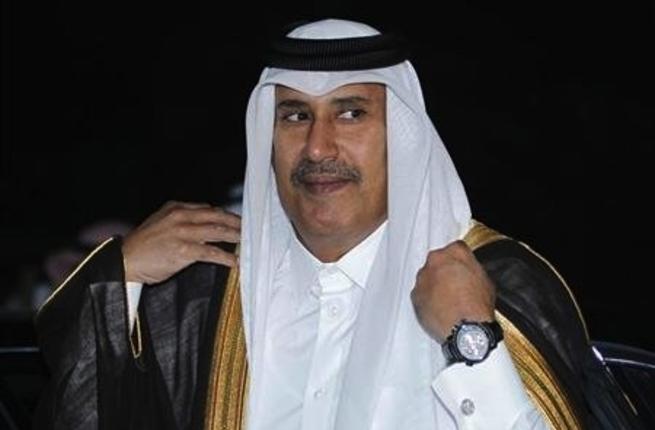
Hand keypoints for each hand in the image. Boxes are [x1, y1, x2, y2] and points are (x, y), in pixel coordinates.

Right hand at [122, 201, 240, 283]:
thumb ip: (183, 221)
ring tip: (248, 243)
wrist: (124, 260)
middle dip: (237, 223)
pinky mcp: (183, 250)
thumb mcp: (162, 223)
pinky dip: (226, 257)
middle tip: (251, 229)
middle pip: (218, 216)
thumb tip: (207, 225)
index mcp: (177, 208)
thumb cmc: (144, 245)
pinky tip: (235, 262)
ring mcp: (183, 233)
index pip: (209, 209)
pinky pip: (211, 253)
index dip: (227, 216)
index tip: (239, 221)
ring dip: (236, 237)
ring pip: (217, 232)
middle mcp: (181, 217)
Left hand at [411, 240, 494, 342]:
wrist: (466, 331)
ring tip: (447, 301)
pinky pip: (420, 294)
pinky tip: (439, 309)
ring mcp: (422, 279)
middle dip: (443, 272)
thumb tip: (467, 273)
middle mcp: (435, 262)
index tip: (461, 270)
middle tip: (454, 286)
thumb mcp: (485, 281)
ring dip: (434, 286)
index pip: (455, 249)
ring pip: (427, 278)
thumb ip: (471, 269)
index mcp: (454, 253)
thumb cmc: (477, 308)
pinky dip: (427, 299)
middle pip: (437, 262)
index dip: (459, 262)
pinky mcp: (415, 295)